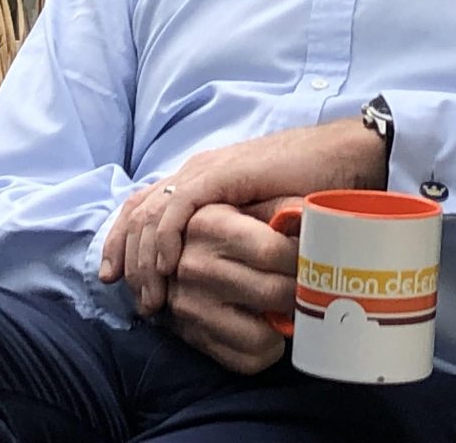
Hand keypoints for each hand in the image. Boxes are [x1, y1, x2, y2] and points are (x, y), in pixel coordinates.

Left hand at [98, 119, 384, 310]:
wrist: (340, 158)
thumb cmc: (307, 188)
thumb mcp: (256, 218)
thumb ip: (229, 232)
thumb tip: (206, 272)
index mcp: (199, 179)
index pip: (143, 207)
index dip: (121, 241)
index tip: (115, 278)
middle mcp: (195, 172)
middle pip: (137, 212)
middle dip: (123, 255)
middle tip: (130, 297)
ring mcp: (205, 171)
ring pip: (151, 214)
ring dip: (144, 259)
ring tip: (151, 297)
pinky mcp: (221, 175)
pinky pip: (178, 209)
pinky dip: (166, 239)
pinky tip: (169, 269)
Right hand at [164, 203, 298, 373]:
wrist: (160, 254)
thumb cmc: (219, 225)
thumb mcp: (241, 202)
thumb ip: (279, 207)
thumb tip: (320, 217)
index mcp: (211, 225)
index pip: (271, 251)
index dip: (301, 256)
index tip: (310, 255)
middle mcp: (197, 268)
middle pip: (274, 292)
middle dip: (301, 290)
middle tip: (308, 282)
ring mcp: (193, 308)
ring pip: (262, 335)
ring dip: (283, 323)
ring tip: (286, 303)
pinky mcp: (195, 338)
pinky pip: (247, 360)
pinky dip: (267, 348)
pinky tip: (268, 325)